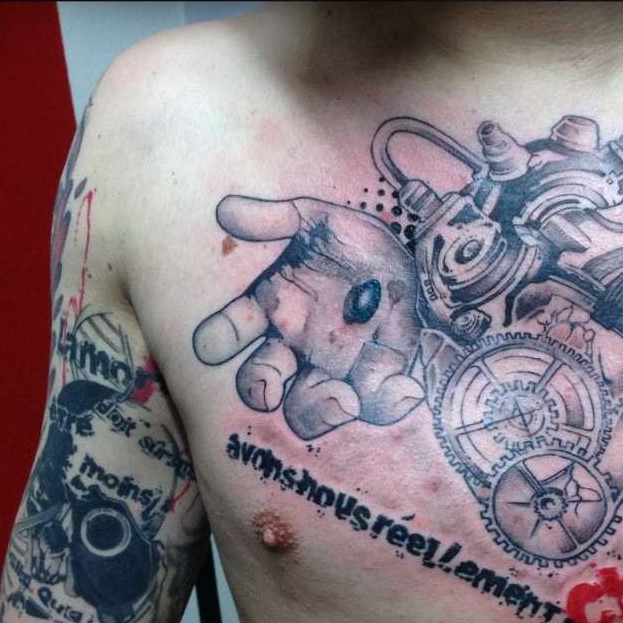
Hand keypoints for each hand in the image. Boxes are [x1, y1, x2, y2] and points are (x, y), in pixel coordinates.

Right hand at [193, 196, 424, 438]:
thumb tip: (227, 211)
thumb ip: (276, 220)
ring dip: (321, 410)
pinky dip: (388, 402)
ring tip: (344, 399)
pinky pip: (376, 401)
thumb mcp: (317, 221)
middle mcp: (296, 345)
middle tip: (270, 393)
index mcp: (273, 307)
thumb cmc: (353, 241)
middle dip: (261, 390)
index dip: (217, 340)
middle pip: (262, 383)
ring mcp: (335, 364)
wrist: (410, 252)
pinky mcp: (377, 372)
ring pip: (310, 408)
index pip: (230, 332)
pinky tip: (405, 388)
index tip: (212, 345)